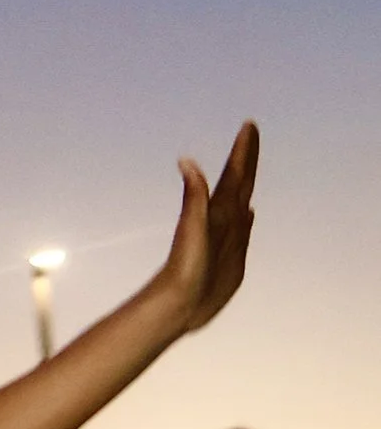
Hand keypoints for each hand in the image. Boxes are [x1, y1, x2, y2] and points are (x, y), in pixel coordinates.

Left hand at [147, 125, 257, 337]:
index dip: (242, 151)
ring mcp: (226, 237)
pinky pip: (243, 230)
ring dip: (246, 183)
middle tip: (250, 132)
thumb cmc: (184, 269)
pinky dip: (247, 217)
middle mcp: (221, 220)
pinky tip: (248, 212)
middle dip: (246, 158)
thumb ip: (193, 196)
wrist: (179, 303)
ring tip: (250, 166)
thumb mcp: (193, 229)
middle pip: (238, 182)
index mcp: (215, 211)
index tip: (248, 126)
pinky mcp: (230, 255)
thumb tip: (186, 161)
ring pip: (241, 202)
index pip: (233, 174)